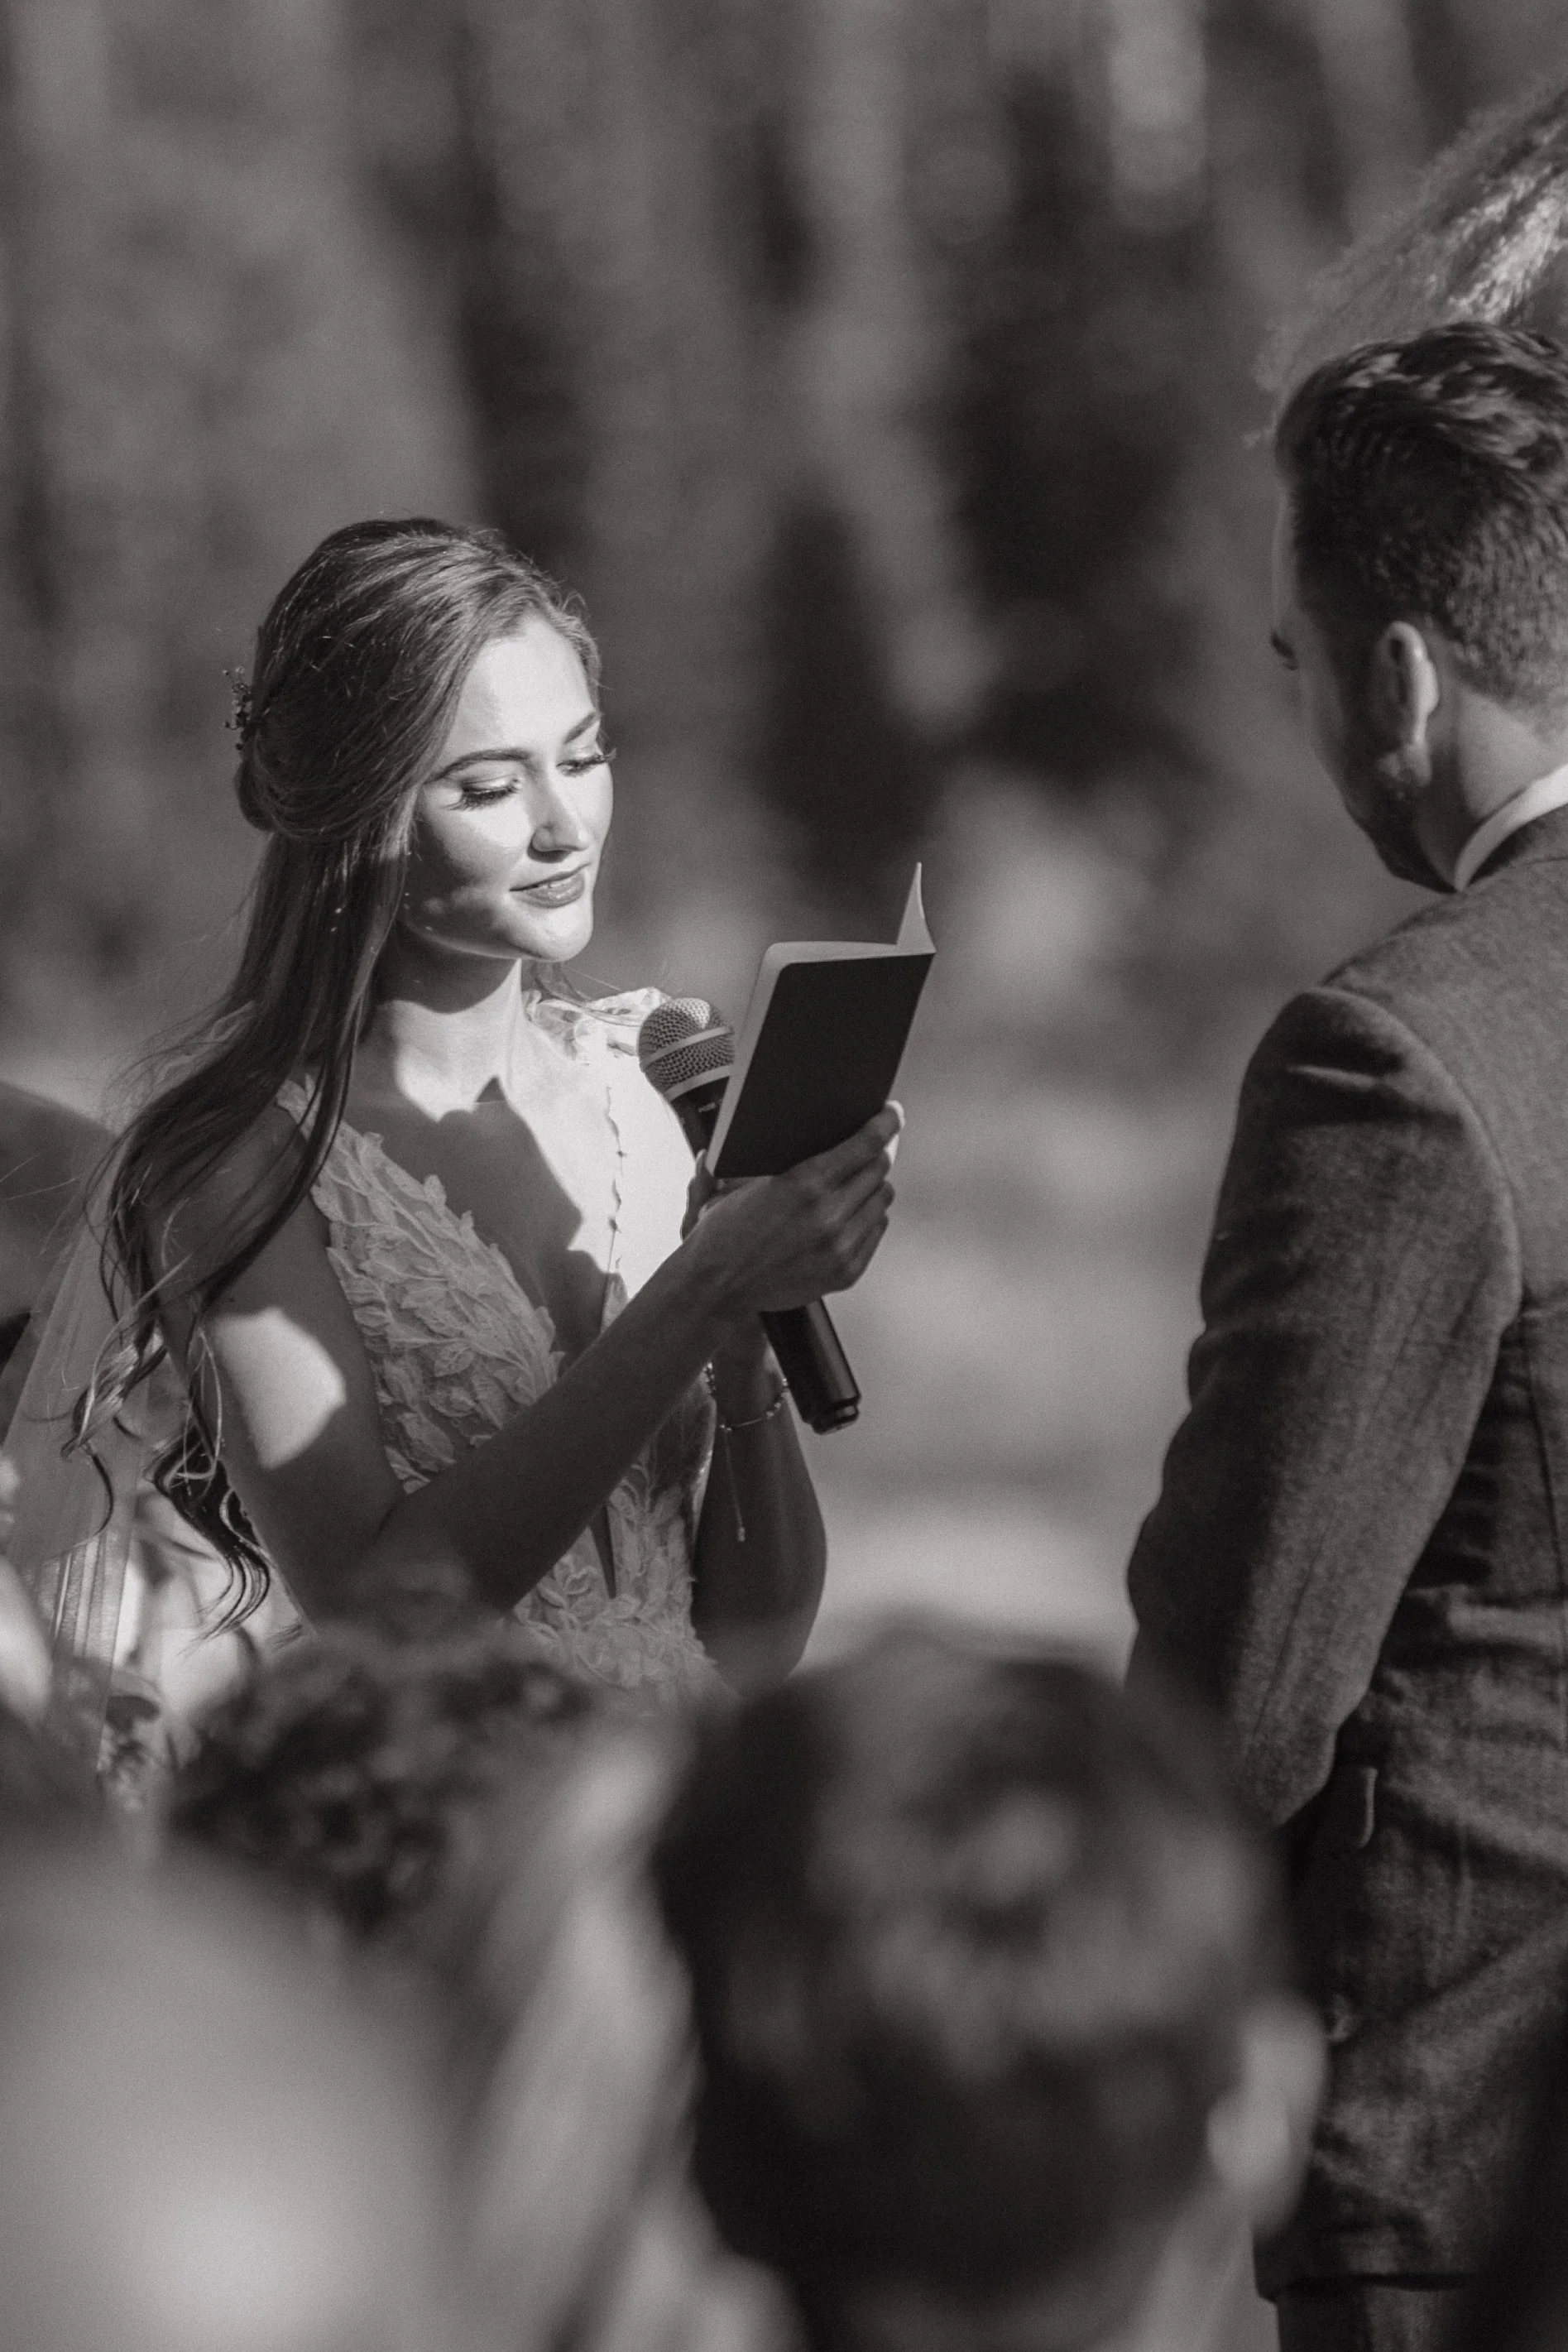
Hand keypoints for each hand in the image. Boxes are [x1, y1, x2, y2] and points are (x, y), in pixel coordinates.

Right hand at [682, 1105, 900, 1320]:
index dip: (885, 1123)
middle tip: (877, 1142)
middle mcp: (828, 1216)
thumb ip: (782, 1153)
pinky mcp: (846, 1272)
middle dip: (880, 1150)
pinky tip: (853, 1210)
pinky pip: (876, 1229)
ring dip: (874, 1183)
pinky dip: (869, 1215)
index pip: (866, 1143)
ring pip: (882, 1199)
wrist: (717, 1286)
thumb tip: (822, 1128)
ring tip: (860, 1178)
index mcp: (804, 1184)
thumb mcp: (748, 1181)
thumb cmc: (726, 1230)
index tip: (892, 1113)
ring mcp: (840, 1247)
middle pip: (879, 1168)